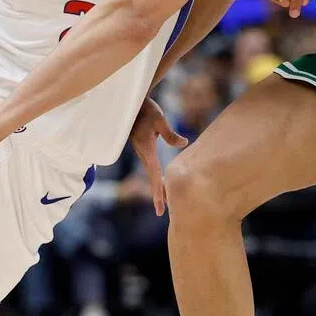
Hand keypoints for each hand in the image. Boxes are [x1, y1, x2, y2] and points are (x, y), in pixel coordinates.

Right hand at [128, 98, 187, 214]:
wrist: (131, 103)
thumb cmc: (145, 109)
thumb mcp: (159, 119)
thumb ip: (170, 134)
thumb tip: (185, 144)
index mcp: (146, 150)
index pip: (154, 175)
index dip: (158, 191)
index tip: (160, 206)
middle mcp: (143, 153)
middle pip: (151, 178)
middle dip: (157, 194)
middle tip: (162, 212)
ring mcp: (142, 151)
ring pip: (151, 173)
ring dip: (156, 187)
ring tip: (164, 201)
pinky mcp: (143, 147)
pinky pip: (150, 166)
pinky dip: (155, 176)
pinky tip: (161, 181)